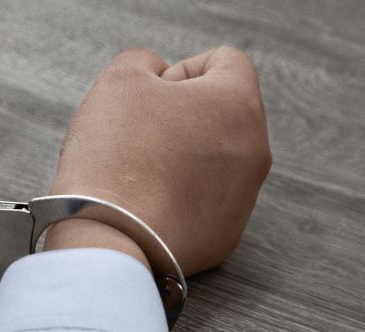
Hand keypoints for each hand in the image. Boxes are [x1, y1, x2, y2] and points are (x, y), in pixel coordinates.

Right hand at [44, 47, 272, 274]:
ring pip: (213, 161)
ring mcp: (244, 198)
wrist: (109, 237)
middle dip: (181, 118)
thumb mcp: (118, 81)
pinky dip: (177, 200)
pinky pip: (203, 204)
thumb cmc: (114, 156)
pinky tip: (143, 206)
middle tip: (136, 136)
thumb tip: (159, 77)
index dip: (180, 71)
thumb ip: (144, 62)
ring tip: (136, 175)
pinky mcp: (225, 237)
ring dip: (179, 159)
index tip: (150, 97)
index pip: (225, 62)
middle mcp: (255, 150)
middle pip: (220, 115)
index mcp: (238, 103)